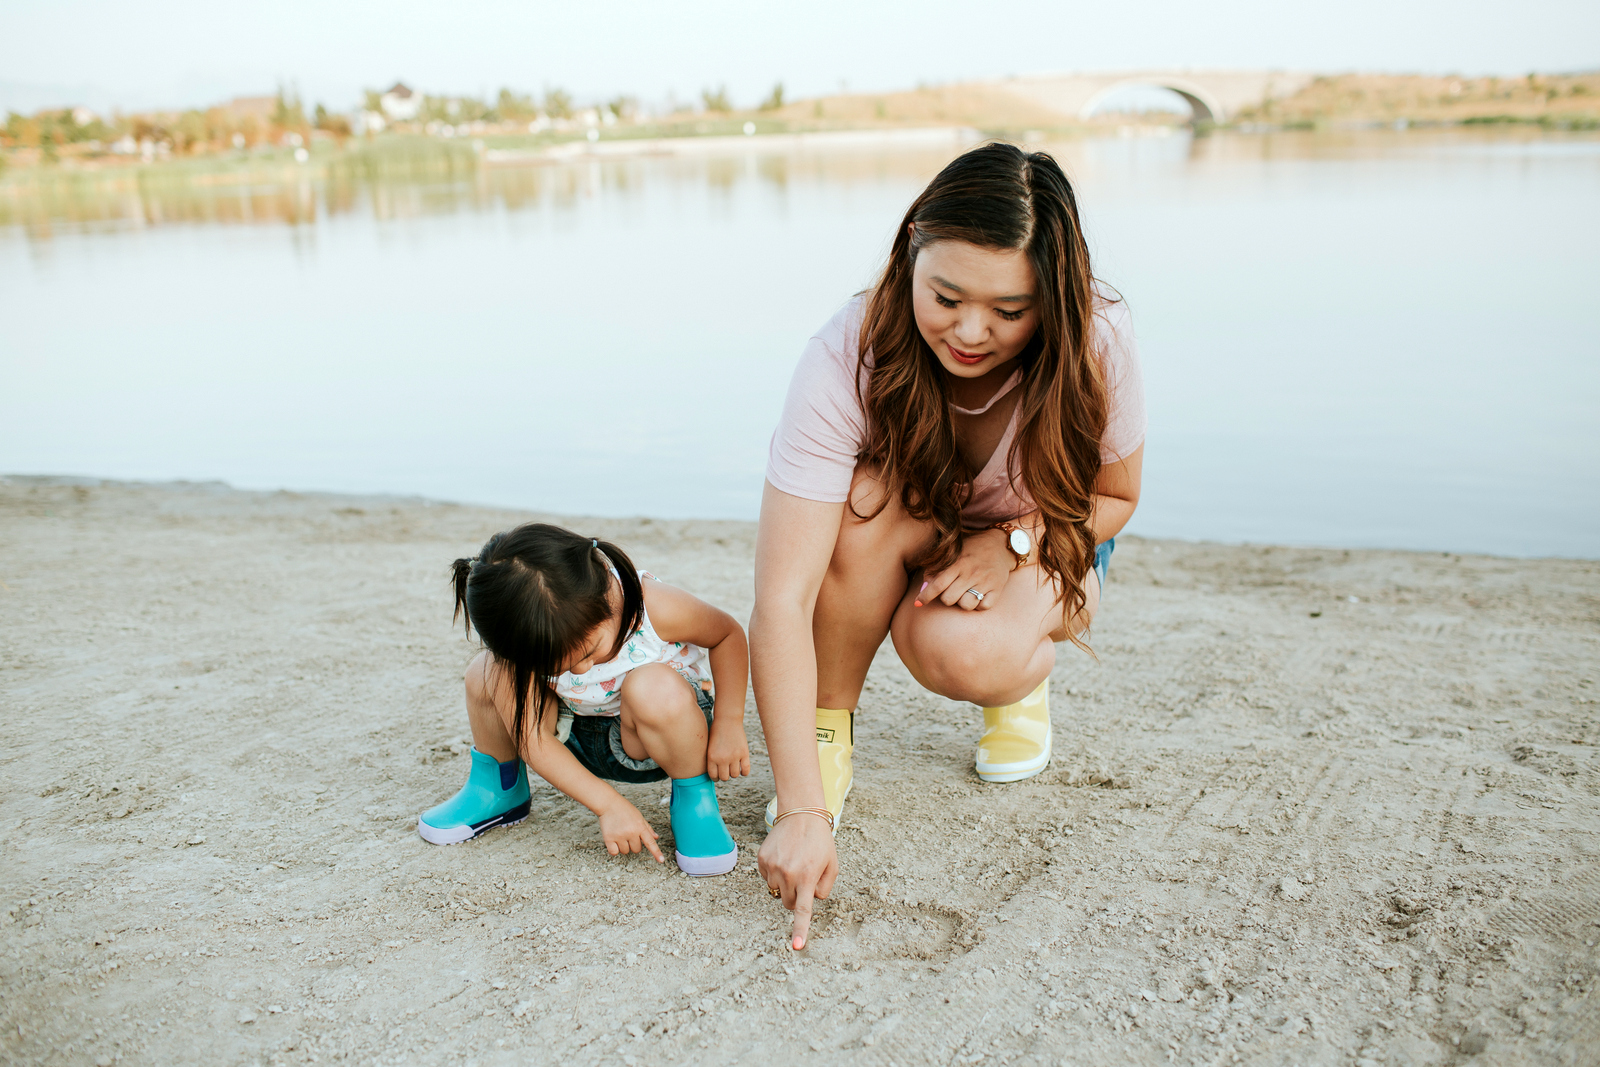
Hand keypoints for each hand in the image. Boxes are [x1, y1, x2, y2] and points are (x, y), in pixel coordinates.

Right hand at [598, 800, 663, 862]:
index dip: (656, 852)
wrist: (608, 803)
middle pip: (637, 849)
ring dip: (623, 846)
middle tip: (628, 834)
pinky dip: (614, 849)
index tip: (661, 860)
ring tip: (620, 834)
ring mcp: (620, 836)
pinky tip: (614, 840)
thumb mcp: (639, 816)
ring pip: (625, 851)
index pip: (650, 842)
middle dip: (634, 844)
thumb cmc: (624, 809)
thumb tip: (655, 837)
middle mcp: (631, 832)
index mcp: (640, 827)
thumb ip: (647, 828)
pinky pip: (614, 852)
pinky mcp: (609, 838)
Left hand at [706, 718, 750, 781]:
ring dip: (734, 773)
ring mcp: (734, 756)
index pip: (714, 776)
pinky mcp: (744, 753)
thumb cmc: (716, 732)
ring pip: (735, 775)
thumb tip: (715, 773)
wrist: (727, 720)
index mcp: (712, 757)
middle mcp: (722, 759)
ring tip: (733, 767)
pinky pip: (745, 770)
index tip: (718, 775)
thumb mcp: (709, 746)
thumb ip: (712, 759)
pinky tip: (741, 767)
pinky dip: (744, 772)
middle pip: (725, 777)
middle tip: (725, 770)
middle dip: (725, 775)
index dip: (716, 777)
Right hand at [757, 812, 836, 950]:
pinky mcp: (762, 860)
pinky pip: (767, 878)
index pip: (803, 910)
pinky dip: (775, 873)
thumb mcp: (833, 866)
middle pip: (789, 903)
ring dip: (785, 884)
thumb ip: (824, 889)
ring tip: (794, 863)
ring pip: (777, 891)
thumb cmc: (820, 842)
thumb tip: (811, 900)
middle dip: (797, 897)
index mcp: (807, 877)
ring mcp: (772, 867)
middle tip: (804, 879)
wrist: (801, 815)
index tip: (797, 947)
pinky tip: (784, 857)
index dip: (800, 930)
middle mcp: (787, 874)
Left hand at [917, 528, 1012, 611]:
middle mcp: (971, 572)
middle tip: (951, 590)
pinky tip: (978, 596)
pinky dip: (978, 605)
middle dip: (946, 598)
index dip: (925, 596)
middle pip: (949, 599)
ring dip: (962, 602)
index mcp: (958, 562)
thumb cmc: (970, 550)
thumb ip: (935, 567)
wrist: (1000, 545)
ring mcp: (985, 581)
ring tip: (965, 593)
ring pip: (966, 605)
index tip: (918, 603)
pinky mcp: (997, 588)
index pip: (938, 584)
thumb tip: (924, 587)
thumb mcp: (952, 553)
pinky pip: (983, 607)